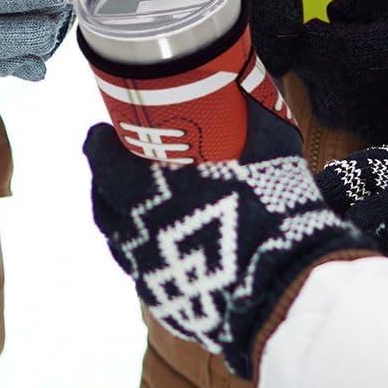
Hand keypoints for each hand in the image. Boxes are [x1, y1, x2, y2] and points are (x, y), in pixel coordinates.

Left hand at [85, 99, 370, 379]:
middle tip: (121, 164)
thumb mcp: (268, 148)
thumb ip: (250, 115)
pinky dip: (149, 254)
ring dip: (124, 219)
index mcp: (147, 192)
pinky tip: (169, 245)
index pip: (101, 160)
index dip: (100, 143)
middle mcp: (136, 234)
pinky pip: (145, 272)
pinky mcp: (165, 302)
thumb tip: (242, 84)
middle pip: (103, 202)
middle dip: (106, 180)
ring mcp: (148, 273)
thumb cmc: (273, 212)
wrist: (287, 289)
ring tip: (142, 204)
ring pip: (121, 241)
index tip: (105, 132)